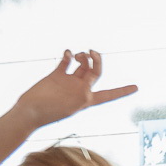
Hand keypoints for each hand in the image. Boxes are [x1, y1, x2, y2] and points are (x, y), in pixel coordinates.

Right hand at [16, 50, 137, 129]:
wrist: (29, 111)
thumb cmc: (48, 113)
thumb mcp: (71, 107)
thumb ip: (80, 96)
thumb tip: (86, 88)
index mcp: (86, 100)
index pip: (109, 95)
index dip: (122, 91)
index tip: (136, 88)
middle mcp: (79, 89)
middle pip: (95, 71)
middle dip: (96, 60)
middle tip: (91, 52)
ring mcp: (68, 81)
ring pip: (82, 64)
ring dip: (82, 56)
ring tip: (76, 55)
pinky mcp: (56, 75)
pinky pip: (66, 61)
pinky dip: (68, 55)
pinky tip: (67, 54)